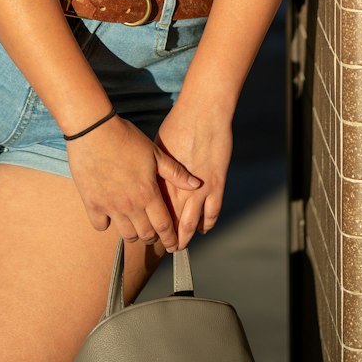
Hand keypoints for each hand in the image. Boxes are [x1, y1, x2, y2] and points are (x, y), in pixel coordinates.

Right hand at [66, 116, 201, 252]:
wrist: (93, 130)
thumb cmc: (125, 138)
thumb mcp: (154, 152)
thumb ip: (175, 172)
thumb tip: (196, 184)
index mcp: (148, 193)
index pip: (164, 226)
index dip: (171, 238)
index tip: (174, 245)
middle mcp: (130, 204)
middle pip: (146, 234)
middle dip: (154, 237)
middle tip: (155, 234)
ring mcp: (110, 206)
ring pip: (126, 234)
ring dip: (134, 234)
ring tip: (136, 227)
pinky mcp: (92, 203)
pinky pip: (100, 226)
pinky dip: (106, 224)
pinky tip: (110, 215)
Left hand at [155, 103, 232, 248]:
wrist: (203, 113)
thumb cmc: (177, 124)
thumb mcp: (157, 147)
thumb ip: (155, 167)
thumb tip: (145, 175)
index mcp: (163, 179)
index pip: (155, 210)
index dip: (151, 224)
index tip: (146, 233)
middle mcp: (179, 188)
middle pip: (171, 221)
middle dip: (166, 238)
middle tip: (163, 247)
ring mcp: (200, 189)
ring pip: (190, 223)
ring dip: (185, 237)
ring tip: (179, 246)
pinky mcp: (216, 185)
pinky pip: (213, 212)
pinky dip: (208, 223)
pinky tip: (203, 229)